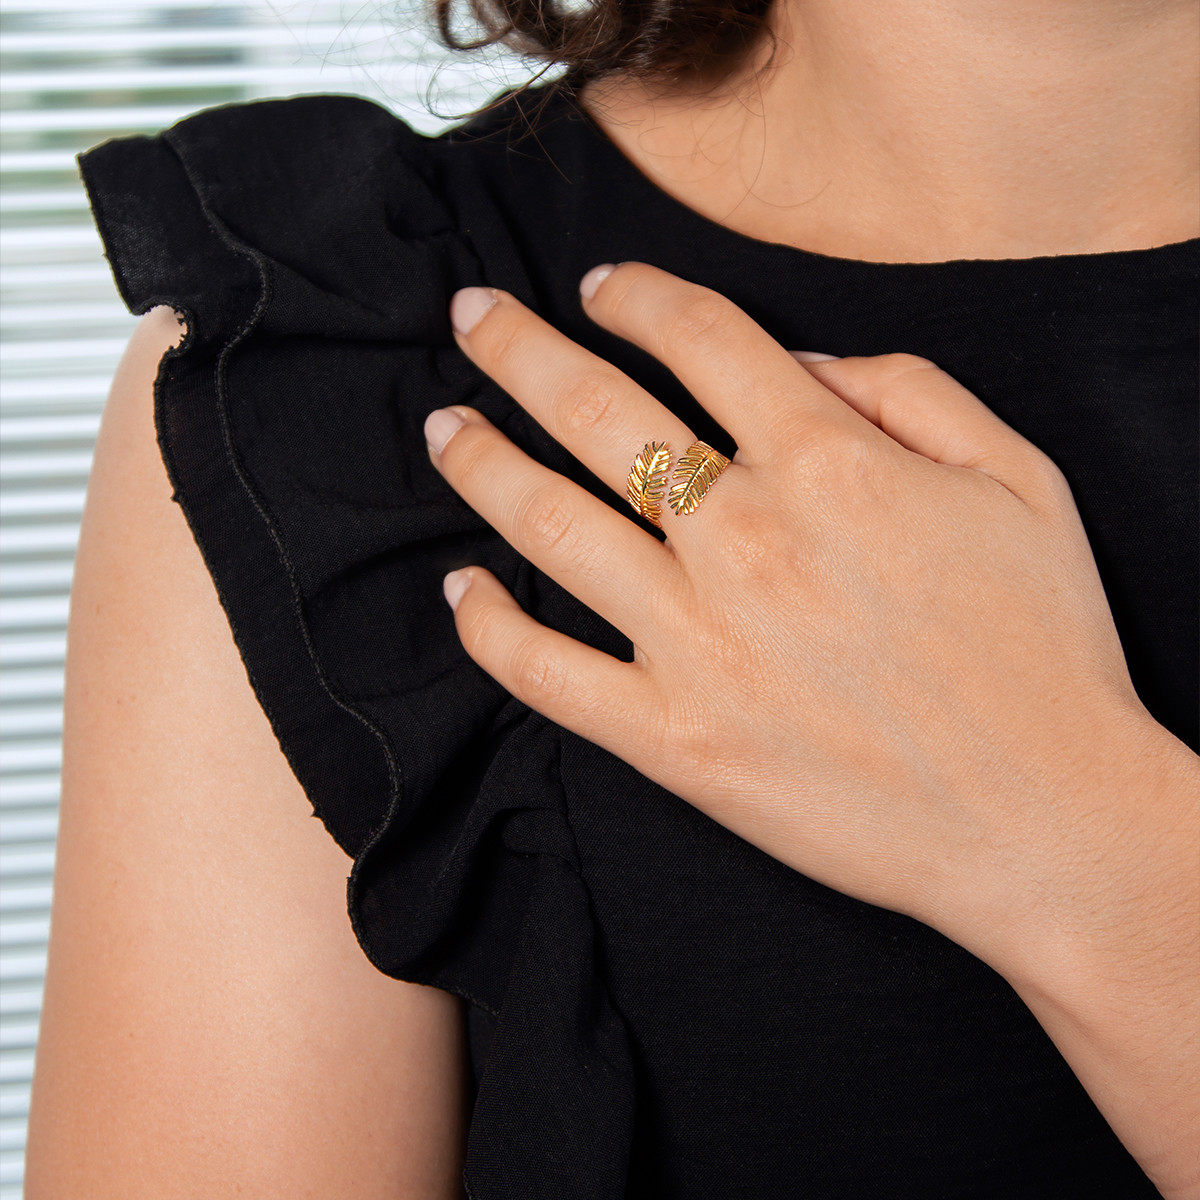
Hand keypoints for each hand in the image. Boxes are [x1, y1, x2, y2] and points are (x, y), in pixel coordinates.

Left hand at [426, 259, 1198, 1194]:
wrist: (1043, 819)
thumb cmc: (1044, 649)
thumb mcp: (1018, 479)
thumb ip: (908, 391)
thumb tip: (800, 362)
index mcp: (828, 462)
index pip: (700, 335)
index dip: (638, 293)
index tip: (601, 287)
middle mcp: (744, 536)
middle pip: (596, 407)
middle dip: (518, 347)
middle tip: (471, 315)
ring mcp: (696, 641)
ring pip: (549, 522)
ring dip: (480, 462)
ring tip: (443, 426)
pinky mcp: (671, 738)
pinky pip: (546, 672)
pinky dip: (488, 626)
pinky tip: (461, 587)